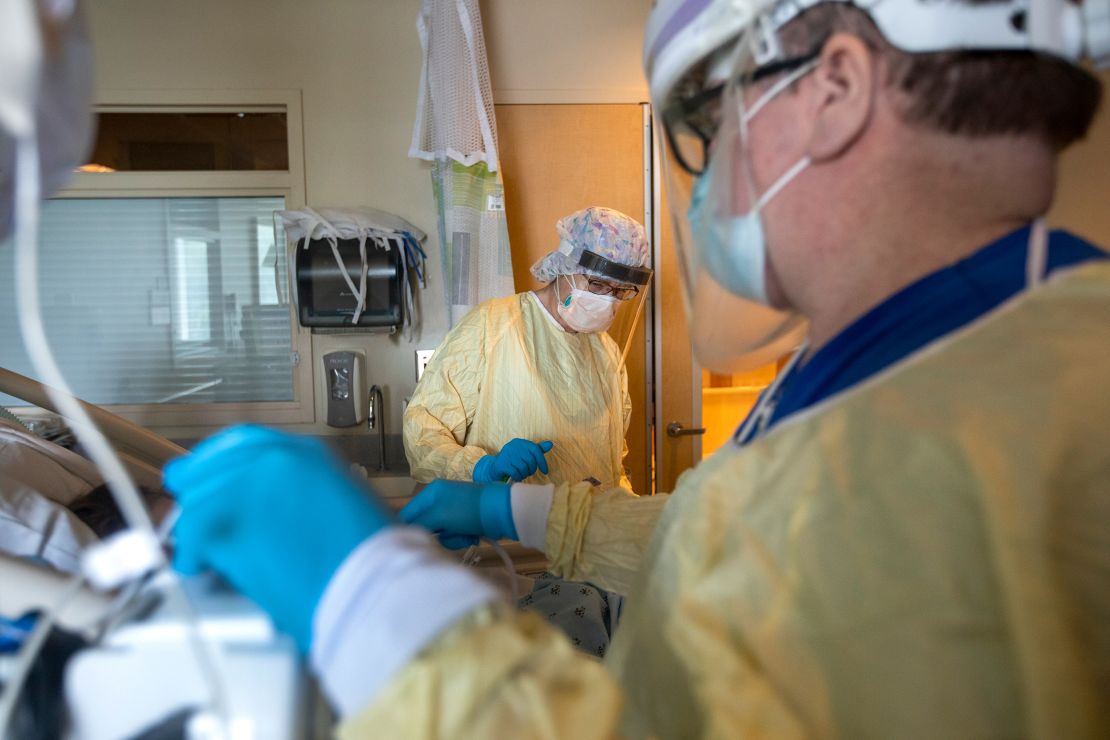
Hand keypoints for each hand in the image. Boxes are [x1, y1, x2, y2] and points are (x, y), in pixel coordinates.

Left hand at [165, 425, 391, 651]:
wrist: (373, 584)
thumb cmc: (370, 557)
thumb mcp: (345, 501)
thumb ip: (302, 491)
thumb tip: (270, 506)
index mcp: (307, 453)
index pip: (243, 442)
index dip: (214, 461)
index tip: (200, 478)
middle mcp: (277, 458)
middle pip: (209, 467)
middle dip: (198, 496)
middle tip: (196, 526)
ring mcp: (252, 483)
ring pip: (197, 500)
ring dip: (198, 532)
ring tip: (208, 556)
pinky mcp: (231, 518)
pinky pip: (192, 533)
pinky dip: (192, 554)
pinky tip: (200, 566)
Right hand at [398, 479, 514, 548]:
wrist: (501, 511)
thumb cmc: (467, 511)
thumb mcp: (439, 516)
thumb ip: (420, 524)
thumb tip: (403, 532)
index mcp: (430, 492)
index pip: (408, 513)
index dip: (407, 529)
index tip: (408, 544)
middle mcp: (438, 499)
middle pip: (425, 526)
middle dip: (437, 535)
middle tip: (448, 535)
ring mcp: (452, 510)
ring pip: (440, 534)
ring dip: (451, 539)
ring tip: (464, 536)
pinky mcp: (464, 520)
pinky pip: (454, 534)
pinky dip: (461, 538)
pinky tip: (471, 536)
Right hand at [472, 438, 553, 482]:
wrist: (494, 469)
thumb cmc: (513, 462)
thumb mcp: (525, 454)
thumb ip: (537, 450)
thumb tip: (551, 444)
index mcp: (519, 442)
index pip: (536, 450)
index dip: (542, 462)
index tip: (545, 472)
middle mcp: (512, 446)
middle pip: (530, 460)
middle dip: (531, 470)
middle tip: (528, 473)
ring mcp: (506, 454)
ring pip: (523, 467)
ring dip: (524, 474)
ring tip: (521, 474)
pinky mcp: (501, 464)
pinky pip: (516, 473)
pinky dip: (518, 477)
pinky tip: (516, 477)